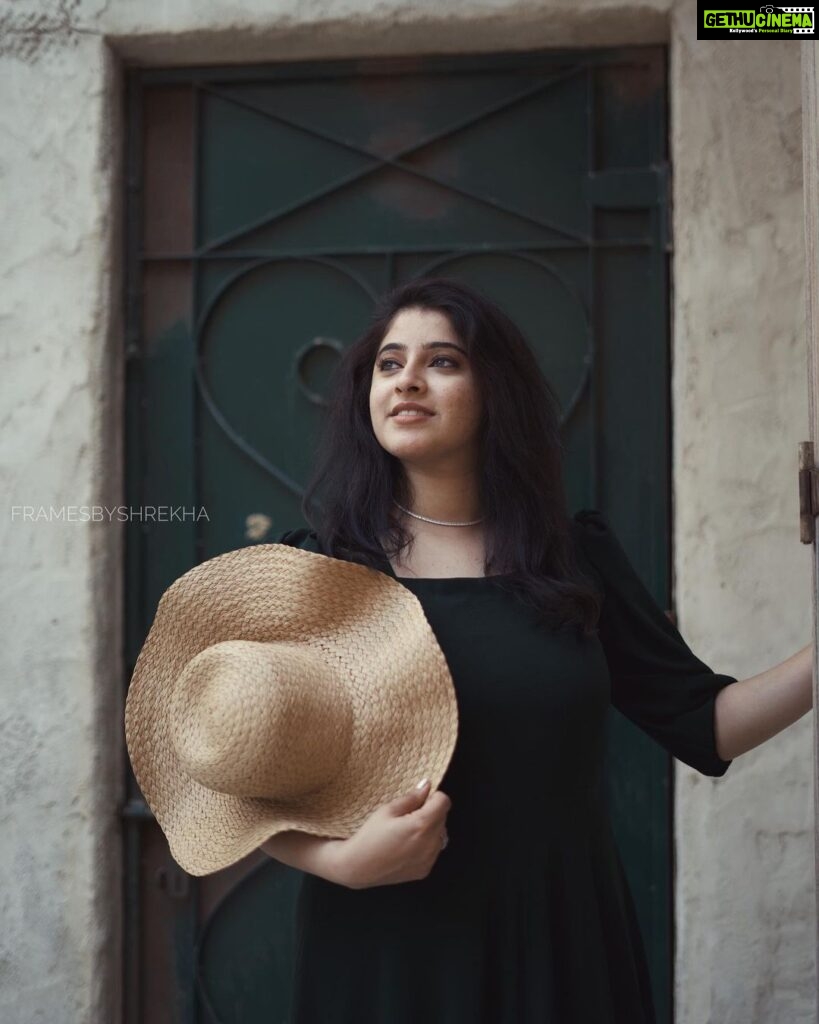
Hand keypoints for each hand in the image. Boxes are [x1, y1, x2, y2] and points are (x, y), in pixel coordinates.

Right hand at [335, 779, 451, 889]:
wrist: (358, 867)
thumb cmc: (370, 837)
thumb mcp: (388, 810)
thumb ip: (412, 797)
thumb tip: (426, 787)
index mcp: (422, 825)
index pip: (444, 802)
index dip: (434, 796)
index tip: (423, 798)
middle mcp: (430, 843)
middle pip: (443, 818)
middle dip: (431, 812)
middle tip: (409, 815)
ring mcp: (429, 859)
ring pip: (440, 834)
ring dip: (430, 829)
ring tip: (407, 831)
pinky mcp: (425, 870)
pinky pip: (433, 851)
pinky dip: (426, 845)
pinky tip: (407, 845)